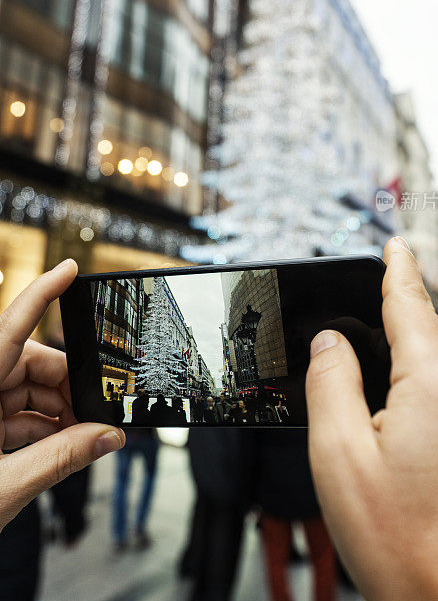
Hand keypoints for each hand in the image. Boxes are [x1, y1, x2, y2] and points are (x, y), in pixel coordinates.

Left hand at [0, 259, 124, 531]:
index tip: (70, 269)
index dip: (42, 292)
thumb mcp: (3, 488)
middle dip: (68, 386)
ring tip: (83, 441)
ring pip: (25, 389)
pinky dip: (41, 428)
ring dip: (58, 413)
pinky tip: (61, 447)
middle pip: (28, 362)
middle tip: (100, 416)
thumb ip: (60, 459)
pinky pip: (14, 412)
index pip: (9, 325)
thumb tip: (108, 438)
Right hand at [306, 236, 437, 600]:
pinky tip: (410, 445)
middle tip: (355, 358)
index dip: (396, 268)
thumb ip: (330, 383)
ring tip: (378, 422)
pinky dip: (432, 401)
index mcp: (437, 382)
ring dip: (411, 375)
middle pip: (428, 337)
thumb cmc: (408, 547)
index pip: (411, 303)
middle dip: (393, 334)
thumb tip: (330, 341)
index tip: (394, 243)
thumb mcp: (340, 458)